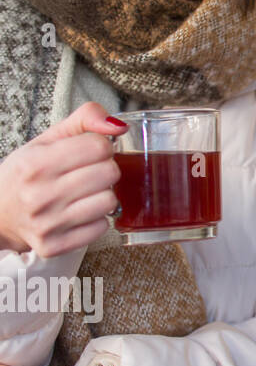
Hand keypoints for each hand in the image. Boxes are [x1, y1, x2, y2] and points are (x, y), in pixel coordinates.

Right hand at [0, 102, 125, 256]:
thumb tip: (118, 125)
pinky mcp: (53, 246)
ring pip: (109, 201)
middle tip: (89, 173)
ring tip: (85, 193)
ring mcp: (46, 224)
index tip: (90, 152)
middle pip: (109, 173)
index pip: (99, 146)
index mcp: (35, 164)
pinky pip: (102, 227)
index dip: (101, 146)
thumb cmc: (26, 174)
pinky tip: (79, 212)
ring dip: (104, 195)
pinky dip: (96, 219)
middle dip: (105, 169)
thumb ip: (85, 119)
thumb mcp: (47, 140)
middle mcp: (38, 196)